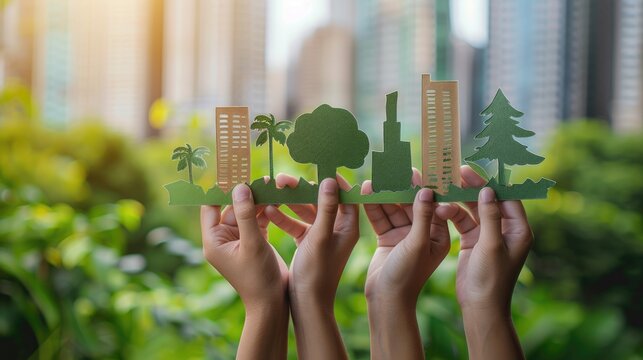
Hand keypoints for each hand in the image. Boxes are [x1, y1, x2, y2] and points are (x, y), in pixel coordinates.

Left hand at [201, 183, 288, 358]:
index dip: (220, 189)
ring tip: (272, 184)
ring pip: (246, 212)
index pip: (210, 207)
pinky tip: (277, 199)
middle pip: (231, 207)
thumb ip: (247, 215)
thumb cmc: (259, 278)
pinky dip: (266, 211)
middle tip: (260, 175)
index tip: (231, 169)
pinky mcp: (253, 241)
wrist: (273, 304)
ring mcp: (239, 240)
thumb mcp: (252, 244)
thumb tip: (239, 187)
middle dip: (246, 193)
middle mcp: (223, 239)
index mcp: (214, 240)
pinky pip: (257, 220)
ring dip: (258, 200)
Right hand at [264, 174, 358, 359]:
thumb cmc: (317, 272)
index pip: (345, 195)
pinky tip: (267, 211)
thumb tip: (330, 180)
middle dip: (302, 188)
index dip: (333, 180)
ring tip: (271, 190)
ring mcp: (323, 236)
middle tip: (283, 178)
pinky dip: (284, 217)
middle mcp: (338, 229)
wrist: (306, 304)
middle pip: (322, 200)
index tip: (317, 166)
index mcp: (349, 227)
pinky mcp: (309, 243)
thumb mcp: (321, 237)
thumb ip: (327, 208)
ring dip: (290, 201)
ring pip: (307, 211)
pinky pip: (297, 224)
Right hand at [361, 169, 450, 359]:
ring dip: (385, 194)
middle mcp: (424, 233)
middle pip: (413, 203)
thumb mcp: (418, 245)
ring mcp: (405, 235)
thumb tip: (426, 190)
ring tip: (374, 179)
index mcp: (440, 235)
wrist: (385, 301)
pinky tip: (365, 192)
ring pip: (395, 208)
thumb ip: (422, 217)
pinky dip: (374, 206)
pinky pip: (381, 217)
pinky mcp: (388, 238)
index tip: (424, 168)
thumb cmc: (408, 277)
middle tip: (396, 168)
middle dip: (403, 187)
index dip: (431, 187)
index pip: (437, 205)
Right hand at [435, 165, 531, 359]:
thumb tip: (488, 190)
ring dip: (460, 200)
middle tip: (455, 173)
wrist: (480, 307)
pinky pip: (463, 222)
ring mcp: (488, 236)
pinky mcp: (473, 242)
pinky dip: (452, 214)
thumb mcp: (491, 245)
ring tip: (444, 187)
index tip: (472, 171)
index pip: (506, 198)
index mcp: (518, 230)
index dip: (489, 183)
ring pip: (473, 210)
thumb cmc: (491, 278)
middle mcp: (505, 230)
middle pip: (488, 201)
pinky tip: (440, 208)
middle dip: (472, 188)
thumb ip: (490, 216)